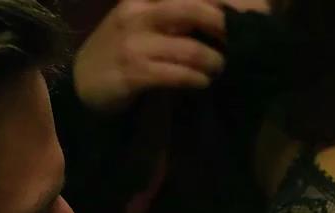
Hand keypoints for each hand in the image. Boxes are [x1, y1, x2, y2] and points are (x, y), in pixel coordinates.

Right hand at [74, 0, 228, 113]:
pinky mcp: (131, 72)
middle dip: (224, 24)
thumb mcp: (142, 22)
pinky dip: (195, 79)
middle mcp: (137, 14)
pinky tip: (202, 82)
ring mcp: (133, 44)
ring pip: (189, 49)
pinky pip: (175, 74)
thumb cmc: (122, 50)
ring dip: (213, 61)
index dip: (225, 2)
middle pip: (194, 9)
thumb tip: (222, 16)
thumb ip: (174, 16)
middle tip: (242, 39)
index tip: (251, 12)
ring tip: (220, 67)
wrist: (83, 82)